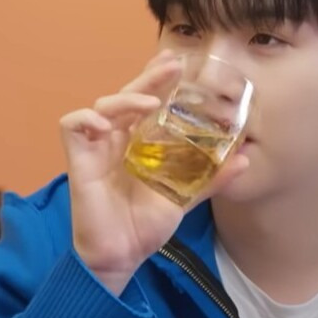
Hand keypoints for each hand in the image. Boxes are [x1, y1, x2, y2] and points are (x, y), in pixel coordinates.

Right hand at [58, 50, 248, 294]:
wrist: (122, 254)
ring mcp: (97, 147)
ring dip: (125, 98)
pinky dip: (86, 119)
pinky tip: (105, 125)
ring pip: (104, 104)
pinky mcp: (78, 159)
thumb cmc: (146, 225)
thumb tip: (245, 160)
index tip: (178, 62)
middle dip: (149, 77)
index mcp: (140, 142)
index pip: (148, 100)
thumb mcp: (185, 197)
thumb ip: (211, 179)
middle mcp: (118, 138)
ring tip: (148, 102)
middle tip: (172, 66)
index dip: (159, 78)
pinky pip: (72, 125)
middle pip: (129, 95)